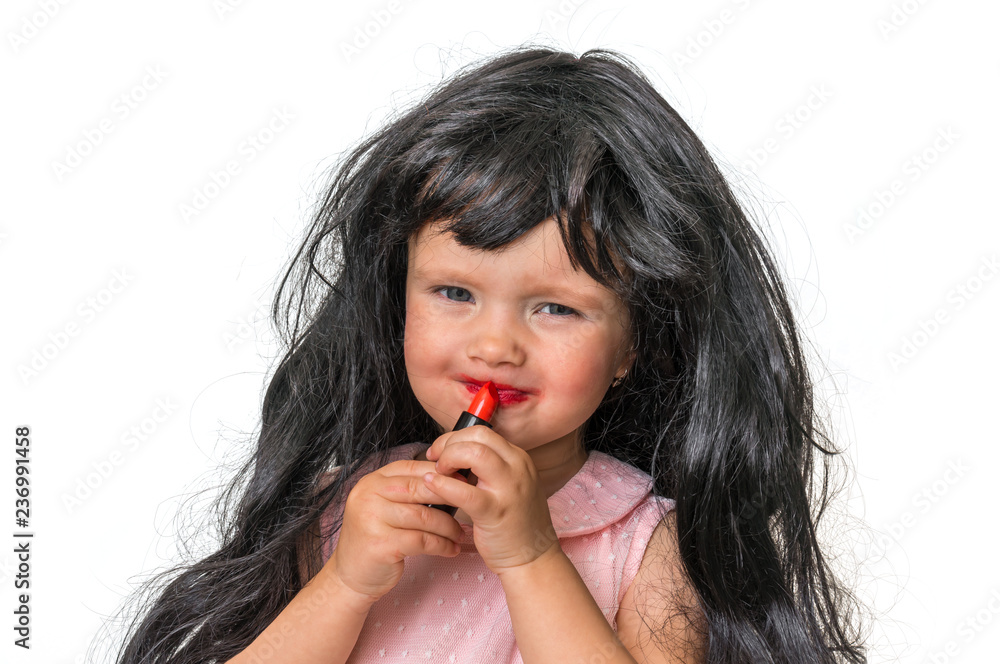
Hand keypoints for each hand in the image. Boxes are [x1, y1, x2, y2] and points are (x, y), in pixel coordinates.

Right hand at [328, 458, 470, 601]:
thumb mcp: (384, 507)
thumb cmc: (375, 539)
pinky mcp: (381, 545)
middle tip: (470, 504)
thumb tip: (449, 479)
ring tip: (460, 533)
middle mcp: (368, 495)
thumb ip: (407, 492)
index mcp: (371, 481)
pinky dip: (442, 545)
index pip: (412, 468)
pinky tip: (452, 549)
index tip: (463, 481)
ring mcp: (372, 519)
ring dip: (449, 526)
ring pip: (424, 516)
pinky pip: (422, 541)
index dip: (441, 473)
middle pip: (419, 488)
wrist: (350, 577)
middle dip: (449, 496)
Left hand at [423, 426, 559, 574]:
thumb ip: (489, 467)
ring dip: (447, 458)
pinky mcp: (495, 512)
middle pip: (477, 436)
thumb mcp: (510, 485)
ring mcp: (509, 489)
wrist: (533, 558)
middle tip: (435, 459)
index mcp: (519, 459)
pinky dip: (442, 484)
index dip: (456, 437)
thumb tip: (454, 452)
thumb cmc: (515, 523)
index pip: (483, 432)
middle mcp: (518, 468)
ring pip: (474, 454)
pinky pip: (464, 491)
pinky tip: (431, 485)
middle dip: (449, 444)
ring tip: (436, 473)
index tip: (441, 450)